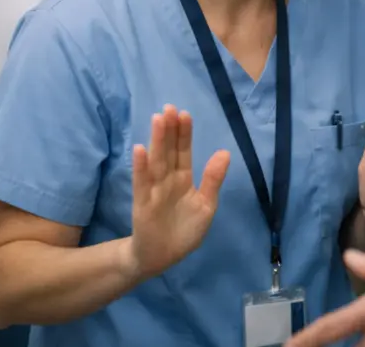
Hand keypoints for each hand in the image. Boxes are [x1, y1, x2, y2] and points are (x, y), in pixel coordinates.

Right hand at [126, 104, 230, 280]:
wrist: (161, 257)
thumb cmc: (184, 231)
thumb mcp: (206, 206)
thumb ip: (213, 180)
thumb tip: (225, 152)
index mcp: (183, 179)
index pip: (183, 152)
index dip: (184, 134)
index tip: (185, 114)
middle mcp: (167, 180)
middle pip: (169, 151)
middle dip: (170, 130)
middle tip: (169, 108)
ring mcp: (154, 190)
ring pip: (156, 161)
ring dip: (157, 141)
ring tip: (158, 119)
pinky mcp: (143, 204)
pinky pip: (142, 183)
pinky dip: (140, 167)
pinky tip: (139, 149)